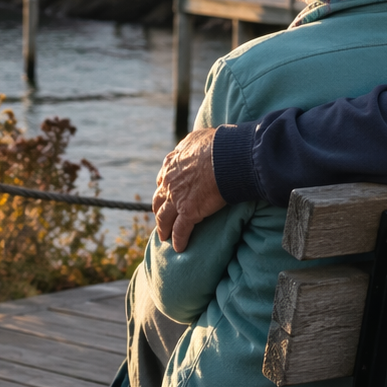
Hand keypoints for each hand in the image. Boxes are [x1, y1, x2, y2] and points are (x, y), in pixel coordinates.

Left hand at [153, 127, 225, 251]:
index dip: (164, 189)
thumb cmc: (220, 145)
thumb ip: (193, 144)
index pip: (163, 179)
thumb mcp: (199, 138)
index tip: (166, 195)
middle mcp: (169, 181)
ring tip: (164, 238)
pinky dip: (178, 240)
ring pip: (164, 218)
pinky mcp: (188, 212)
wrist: (228, 156)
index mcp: (172, 163)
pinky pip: (180, 231)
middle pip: (159, 200)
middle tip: (161, 219)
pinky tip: (179, 248)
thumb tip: (198, 143)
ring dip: (163, 229)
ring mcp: (176, 197)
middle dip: (159, 210)